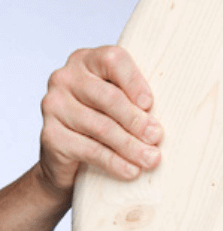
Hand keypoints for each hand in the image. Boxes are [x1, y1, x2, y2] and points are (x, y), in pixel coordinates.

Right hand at [38, 46, 161, 194]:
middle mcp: (65, 78)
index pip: (112, 60)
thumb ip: (138, 100)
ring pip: (100, 126)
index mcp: (87, 60)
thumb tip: (164, 121)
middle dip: (137, 120)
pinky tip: (131, 170)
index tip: (151, 105)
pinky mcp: (50, 135)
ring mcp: (53, 106)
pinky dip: (114, 162)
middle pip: (108, 97)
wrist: (69, 155)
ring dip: (130, 146)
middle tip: (157, 137)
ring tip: (151, 159)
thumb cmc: (106, 120)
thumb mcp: (122, 103)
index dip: (134, 82)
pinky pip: (88, 149)